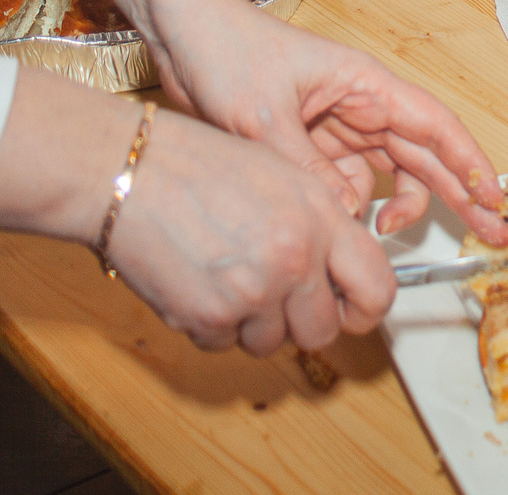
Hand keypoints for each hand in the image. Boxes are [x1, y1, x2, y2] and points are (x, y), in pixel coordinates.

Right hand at [0, 68, 404, 356]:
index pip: (377, 289)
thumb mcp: (284, 174)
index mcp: (320, 220)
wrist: (130, 173)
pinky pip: (226, 343)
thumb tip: (345, 270)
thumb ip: (323, 223)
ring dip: (257, 321)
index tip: (355, 307)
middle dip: (306, 319)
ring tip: (231, 273)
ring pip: (273, 342)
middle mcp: (293, 260)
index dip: (367, 306)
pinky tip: (202, 280)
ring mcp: (251, 295)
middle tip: (282, 295)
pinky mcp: (208, 319)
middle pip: (324, 330)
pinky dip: (217, 324)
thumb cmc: (199, 165)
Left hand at [150, 0, 507, 244]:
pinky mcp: (311, 147)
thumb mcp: (264, 117)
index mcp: (365, 85)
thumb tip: (348, 218)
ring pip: (387, 175)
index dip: (469, 164)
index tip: (494, 199)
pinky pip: (345, 185)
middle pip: (424, 156)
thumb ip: (308, 171)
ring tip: (388, 239)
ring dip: (397, 208)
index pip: (434, 126)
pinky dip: (348, 210)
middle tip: (493, 235)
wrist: (181, 36)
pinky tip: (336, 227)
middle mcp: (360, 107)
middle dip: (460, 195)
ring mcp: (337, 128)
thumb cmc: (227, 53)